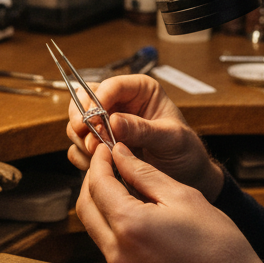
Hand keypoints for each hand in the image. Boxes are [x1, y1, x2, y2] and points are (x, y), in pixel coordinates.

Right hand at [65, 74, 223, 201]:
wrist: (185, 176)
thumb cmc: (185, 151)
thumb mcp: (171, 138)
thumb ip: (143, 129)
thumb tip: (114, 121)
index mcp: (141, 91)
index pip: (112, 85)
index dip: (98, 99)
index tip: (95, 118)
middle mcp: (120, 103)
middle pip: (85, 100)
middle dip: (83, 119)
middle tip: (88, 136)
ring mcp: (107, 125)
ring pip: (78, 123)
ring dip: (82, 138)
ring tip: (97, 153)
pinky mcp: (99, 145)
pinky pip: (78, 146)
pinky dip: (82, 155)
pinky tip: (96, 164)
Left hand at [76, 143, 263, 262]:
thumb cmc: (218, 246)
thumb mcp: (182, 196)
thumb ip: (144, 173)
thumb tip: (120, 154)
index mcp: (129, 225)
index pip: (97, 185)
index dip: (99, 162)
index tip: (106, 148)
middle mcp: (117, 251)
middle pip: (86, 207)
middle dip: (92, 181)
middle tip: (107, 162)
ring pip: (93, 226)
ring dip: (100, 202)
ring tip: (119, 182)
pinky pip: (107, 244)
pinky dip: (111, 222)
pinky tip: (129, 209)